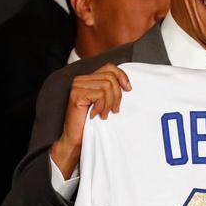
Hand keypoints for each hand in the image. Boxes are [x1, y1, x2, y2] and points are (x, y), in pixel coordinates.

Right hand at [50, 64, 131, 178]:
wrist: (76, 138)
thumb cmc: (92, 121)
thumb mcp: (105, 102)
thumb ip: (111, 90)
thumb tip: (127, 85)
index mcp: (88, 78)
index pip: (110, 68)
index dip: (122, 76)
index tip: (128, 89)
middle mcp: (80, 79)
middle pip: (110, 78)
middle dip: (117, 95)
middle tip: (114, 110)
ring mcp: (77, 86)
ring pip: (107, 86)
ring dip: (110, 103)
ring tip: (105, 114)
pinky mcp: (76, 94)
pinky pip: (100, 95)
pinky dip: (102, 106)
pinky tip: (96, 115)